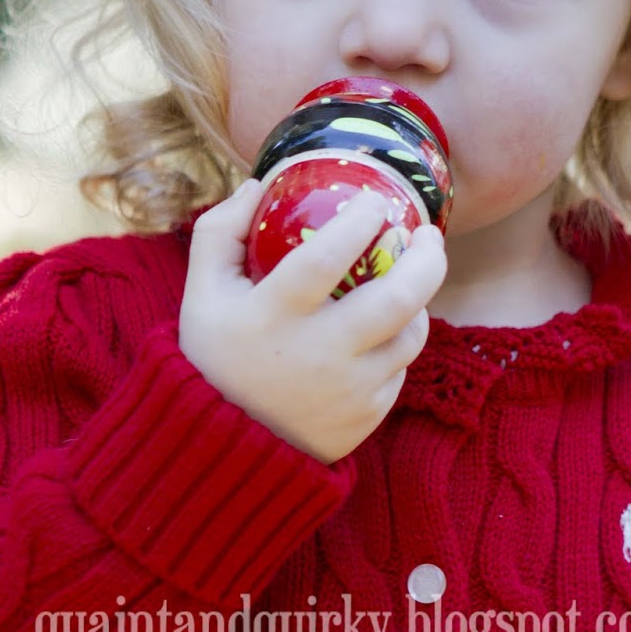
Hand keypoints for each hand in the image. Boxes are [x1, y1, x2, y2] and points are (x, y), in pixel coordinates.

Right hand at [179, 181, 446, 464]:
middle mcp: (316, 354)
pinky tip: (384, 330)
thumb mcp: (202, 294)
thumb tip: (259, 183)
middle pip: (397, 299)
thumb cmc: (215, 357)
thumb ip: (220, 233)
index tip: (375, 202)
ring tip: (409, 280)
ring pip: (410, 335)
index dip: (358, 222)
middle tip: (428, 234)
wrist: (225, 448)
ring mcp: (347, 390)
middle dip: (427, 259)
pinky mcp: (366, 417)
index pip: (326, 257)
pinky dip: (396, 344)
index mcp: (272, 316)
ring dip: (418, 302)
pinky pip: (399, 370)